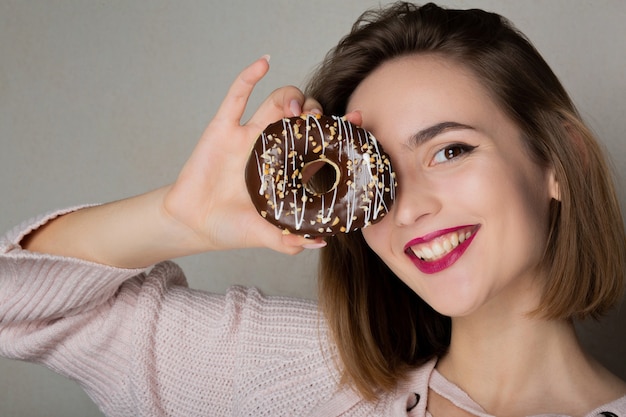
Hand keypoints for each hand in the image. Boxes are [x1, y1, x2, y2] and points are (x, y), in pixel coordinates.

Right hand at [163, 56, 325, 253]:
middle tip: (319, 122)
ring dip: (290, 97)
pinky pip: (236, 97)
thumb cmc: (234, 228)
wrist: (195, 225)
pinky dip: (249, 77)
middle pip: (302, 115)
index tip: (358, 120)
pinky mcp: (222, 129)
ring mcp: (248, 135)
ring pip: (276, 101)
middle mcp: (273, 146)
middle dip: (316, 111)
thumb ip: (293, 238)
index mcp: (289, 167)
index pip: (321, 141)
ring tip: (296, 110)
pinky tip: (264, 63)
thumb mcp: (270, 236)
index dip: (341, 128)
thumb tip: (323, 239)